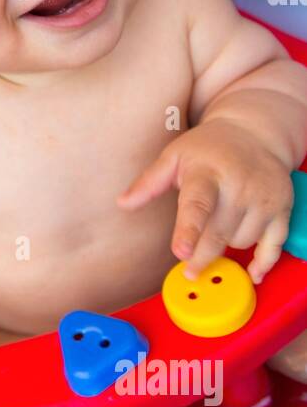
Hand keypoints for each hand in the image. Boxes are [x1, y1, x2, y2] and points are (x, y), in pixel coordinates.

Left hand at [117, 119, 293, 283]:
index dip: (189, 231)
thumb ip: (150, 182)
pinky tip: (252, 273)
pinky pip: (274, 245)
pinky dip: (263, 262)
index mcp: (208, 172)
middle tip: (188, 270)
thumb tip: (123, 202)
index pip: (198, 204)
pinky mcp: (283, 207)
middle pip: (219, 233)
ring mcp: (264, 197)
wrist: (255, 133)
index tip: (180, 252)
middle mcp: (239, 185)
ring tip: (219, 225)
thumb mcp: (174, 156)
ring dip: (227, 245)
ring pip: (242, 241)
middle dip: (202, 256)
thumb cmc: (208, 148)